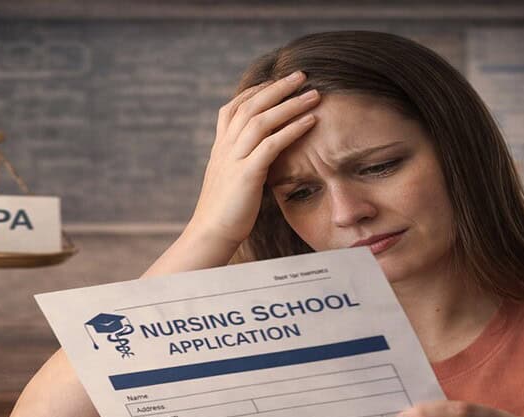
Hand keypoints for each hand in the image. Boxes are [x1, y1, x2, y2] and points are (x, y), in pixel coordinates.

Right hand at [187, 71, 319, 248]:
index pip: (233, 108)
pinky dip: (292, 129)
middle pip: (250, 106)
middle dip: (276, 88)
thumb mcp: (229, 180)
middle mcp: (225, 148)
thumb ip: (241, 163)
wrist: (210, 234)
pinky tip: (311, 120)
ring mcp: (234, 159)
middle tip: (300, 75)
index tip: (275, 81)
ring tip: (313, 94)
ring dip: (290, 104)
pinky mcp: (247, 174)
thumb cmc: (224, 212)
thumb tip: (257, 157)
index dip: (254, 91)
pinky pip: (271, 144)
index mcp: (220, 148)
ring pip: (261, 120)